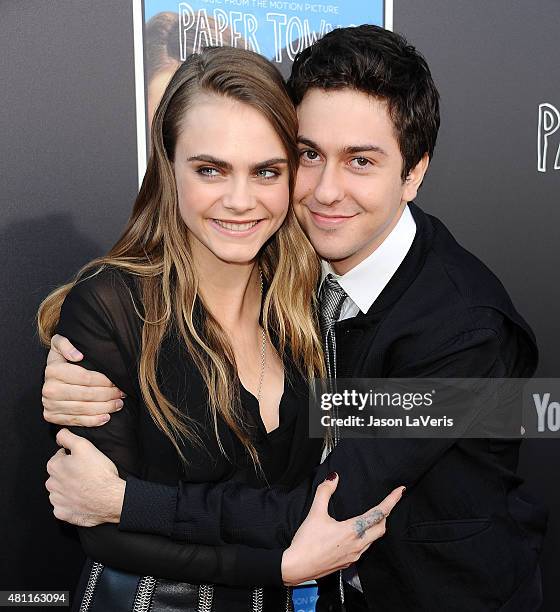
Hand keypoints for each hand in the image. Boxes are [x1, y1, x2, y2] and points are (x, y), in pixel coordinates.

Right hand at [42, 334, 124, 426]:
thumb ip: (66, 344)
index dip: (104, 381)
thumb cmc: (62, 359)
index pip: (86, 378)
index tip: (117, 381)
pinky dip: (94, 421)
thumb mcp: (60, 344)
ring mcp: (49, 405)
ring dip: (105, 407)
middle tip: (122, 393)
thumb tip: (78, 356)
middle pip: (87, 394)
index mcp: (53, 370)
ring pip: (84, 409)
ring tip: (119, 404)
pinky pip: (77, 421)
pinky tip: (106, 417)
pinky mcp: (52, 417)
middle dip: (108, 394)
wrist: (50, 378)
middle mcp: (49, 389)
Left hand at [45, 428, 124, 525]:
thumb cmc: (99, 473)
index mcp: (55, 466)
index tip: (83, 460)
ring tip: (86, 485)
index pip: (59, 456)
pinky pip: (63, 506)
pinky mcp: (63, 513)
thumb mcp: (84, 446)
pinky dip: (70, 503)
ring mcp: (57, 500)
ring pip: (60, 490)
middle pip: (59, 474)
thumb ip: (67, 437)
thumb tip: (59, 435)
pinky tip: (82, 499)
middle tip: (87, 472)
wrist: (110, 497)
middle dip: (70, 472)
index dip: (72, 457)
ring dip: (69, 488)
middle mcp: (52, 484)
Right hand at [281, 474, 403, 585]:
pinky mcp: (348, 562)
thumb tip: (333, 478)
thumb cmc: (306, 543)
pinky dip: (366, 538)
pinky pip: (364, 548)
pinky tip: (357, 534)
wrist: (297, 567)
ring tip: (373, 517)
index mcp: (352, 531)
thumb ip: (325, 492)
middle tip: (386, 503)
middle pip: (381, 528)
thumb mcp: (315, 513)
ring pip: (373, 539)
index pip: (379, 513)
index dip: (391, 501)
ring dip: (376, 527)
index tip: (399, 491)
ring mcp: (354, 556)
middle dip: (386, 514)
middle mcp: (357, 545)